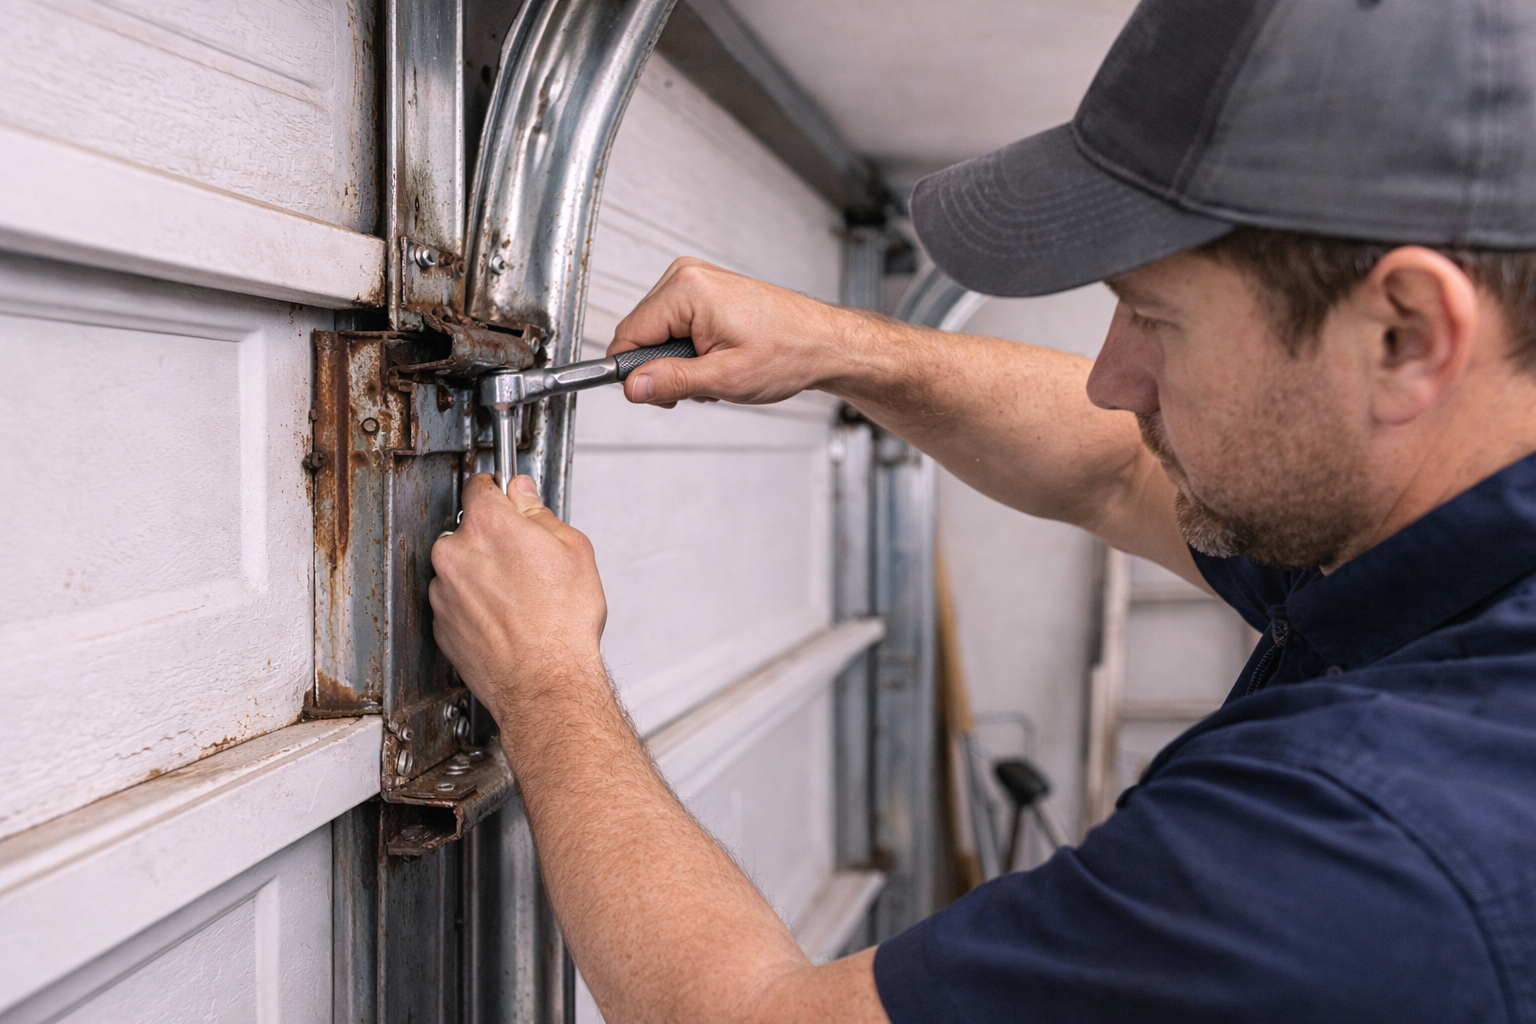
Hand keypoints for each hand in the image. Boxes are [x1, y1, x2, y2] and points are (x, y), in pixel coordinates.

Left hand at [428, 474, 607, 723]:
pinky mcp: (441, 624)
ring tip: (521, 597)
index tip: (510, 499)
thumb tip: (524, 495)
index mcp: (487, 525)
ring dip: (483, 573)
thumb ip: (539, 512)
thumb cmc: (561, 625)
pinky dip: (476, 605)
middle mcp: (455, 553)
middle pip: (470, 529)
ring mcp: (444, 591)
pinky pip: (457, 601)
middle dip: (495, 539)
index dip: (501, 492)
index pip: (481, 485)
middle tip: (529, 561)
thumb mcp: (573, 550)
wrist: (545, 682)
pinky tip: (507, 617)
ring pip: (462, 567)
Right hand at [610, 257, 866, 407]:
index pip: (628, 335)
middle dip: (663, 369)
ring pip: (657, 334)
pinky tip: (718, 358)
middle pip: (641, 334)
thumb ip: (672, 381)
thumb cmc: (789, 351)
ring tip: (717, 370)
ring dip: (680, 363)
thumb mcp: (725, 378)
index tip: (654, 395)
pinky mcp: (704, 292)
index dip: (634, 373)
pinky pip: (676, 328)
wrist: (823, 342)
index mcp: (687, 289)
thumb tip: (632, 386)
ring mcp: (696, 281)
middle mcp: (687, 276)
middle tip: (702, 384)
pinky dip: (691, 351)